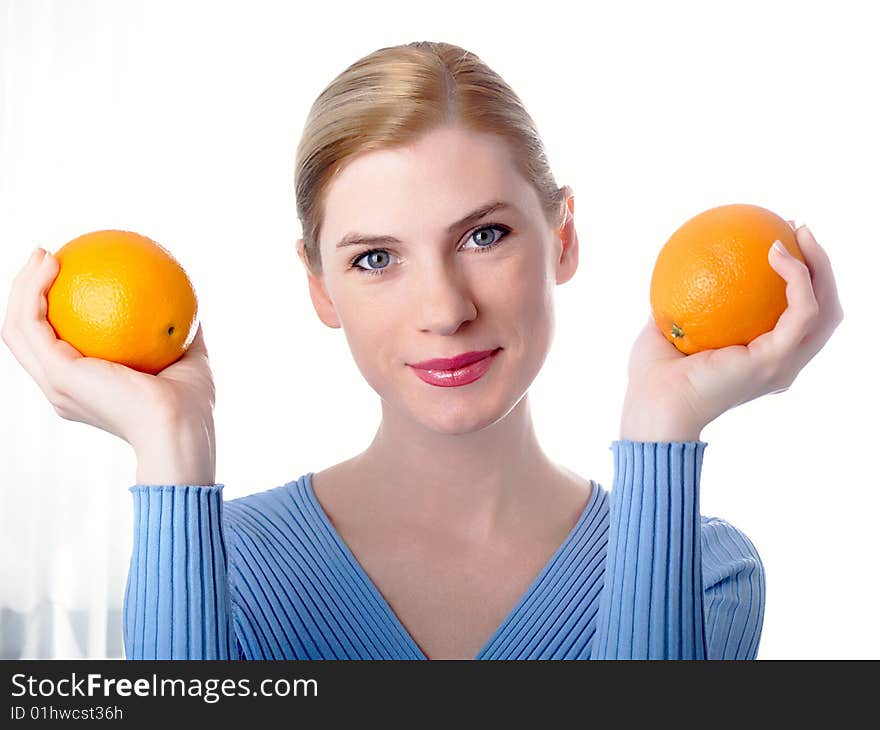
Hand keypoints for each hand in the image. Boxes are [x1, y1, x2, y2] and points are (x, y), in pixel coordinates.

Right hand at [2, 247, 216, 455]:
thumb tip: (185, 298)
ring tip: (44, 254)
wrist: (182, 427)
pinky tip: (52, 265)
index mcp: (85, 386)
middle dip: (26, 292)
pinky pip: (33, 324)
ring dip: (22, 286)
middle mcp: (62, 387)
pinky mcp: (59, 374)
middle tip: (46, 256)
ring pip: (17, 327)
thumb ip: (181, 328)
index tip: (68, 274)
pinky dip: (34, 291)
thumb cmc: (191, 404)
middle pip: (24, 334)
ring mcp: (55, 383)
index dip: (51, 311)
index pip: (54, 346)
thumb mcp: (188, 356)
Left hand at [619, 222, 844, 441]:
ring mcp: (782, 364)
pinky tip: (775, 253)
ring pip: (825, 309)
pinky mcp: (776, 361)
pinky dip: (797, 278)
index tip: (779, 240)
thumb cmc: (652, 375)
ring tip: (797, 232)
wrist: (651, 405)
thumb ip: (681, 303)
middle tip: (797, 229)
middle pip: (823, 310)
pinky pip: (801, 311)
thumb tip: (679, 269)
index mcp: (760, 358)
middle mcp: (780, 363)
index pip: (796, 316)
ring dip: (818, 266)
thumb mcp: (666, 327)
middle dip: (819, 266)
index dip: (799, 278)